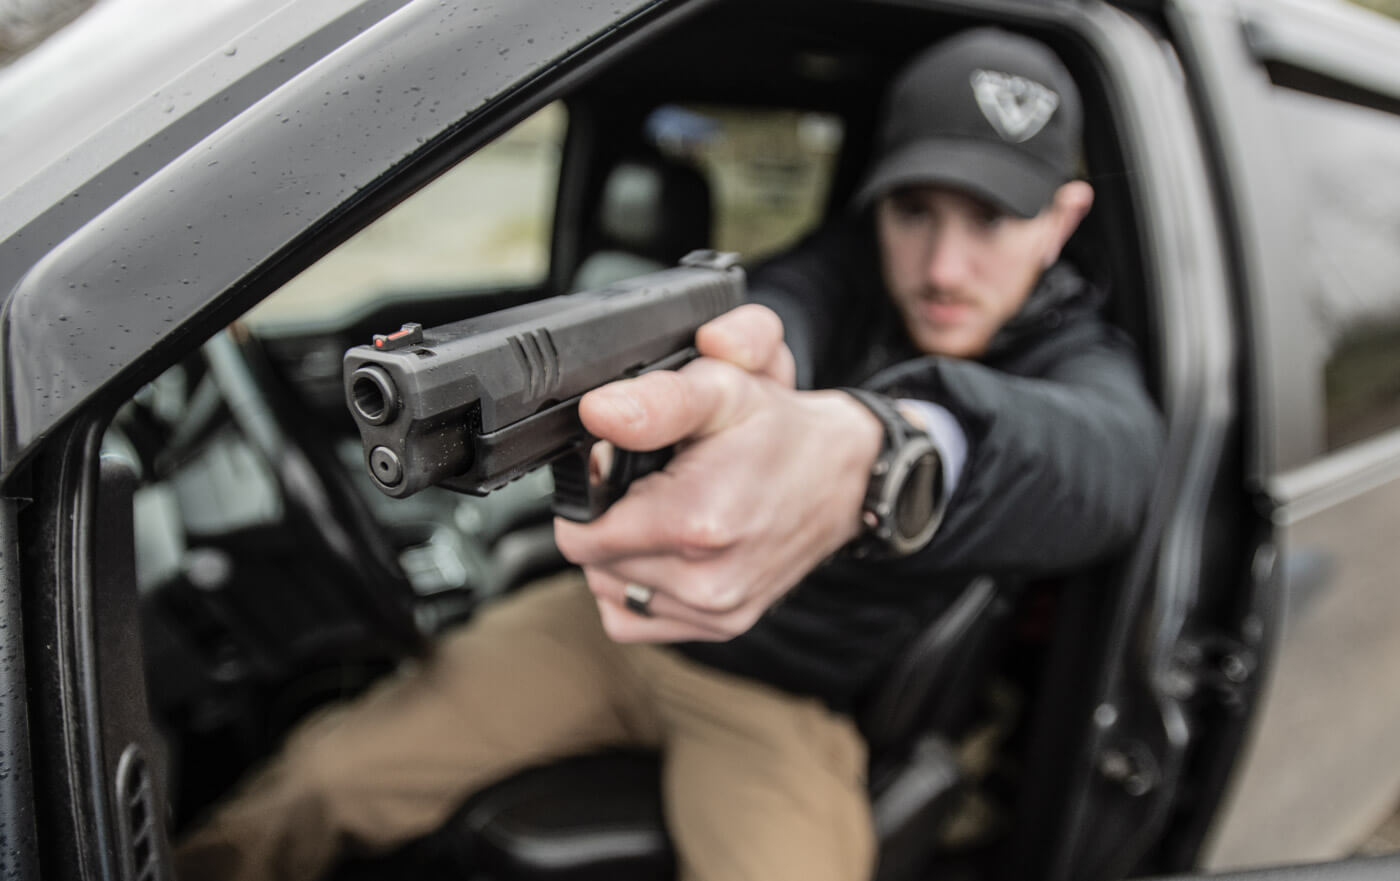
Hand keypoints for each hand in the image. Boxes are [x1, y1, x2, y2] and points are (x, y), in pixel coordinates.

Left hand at [553, 305, 881, 641]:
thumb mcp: (722, 390)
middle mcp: (705, 582)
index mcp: (696, 523)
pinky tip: (668, 552)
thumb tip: (599, 413)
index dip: (591, 494)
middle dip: (608, 522)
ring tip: (664, 516)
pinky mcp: (723, 627)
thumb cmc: (781, 432)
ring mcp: (716, 611)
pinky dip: (637, 589)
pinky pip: (636, 620)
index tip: (623, 470)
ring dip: (621, 556)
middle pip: (593, 563)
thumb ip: (657, 400)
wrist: (846, 476)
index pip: (579, 532)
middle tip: (651, 486)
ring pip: (610, 591)